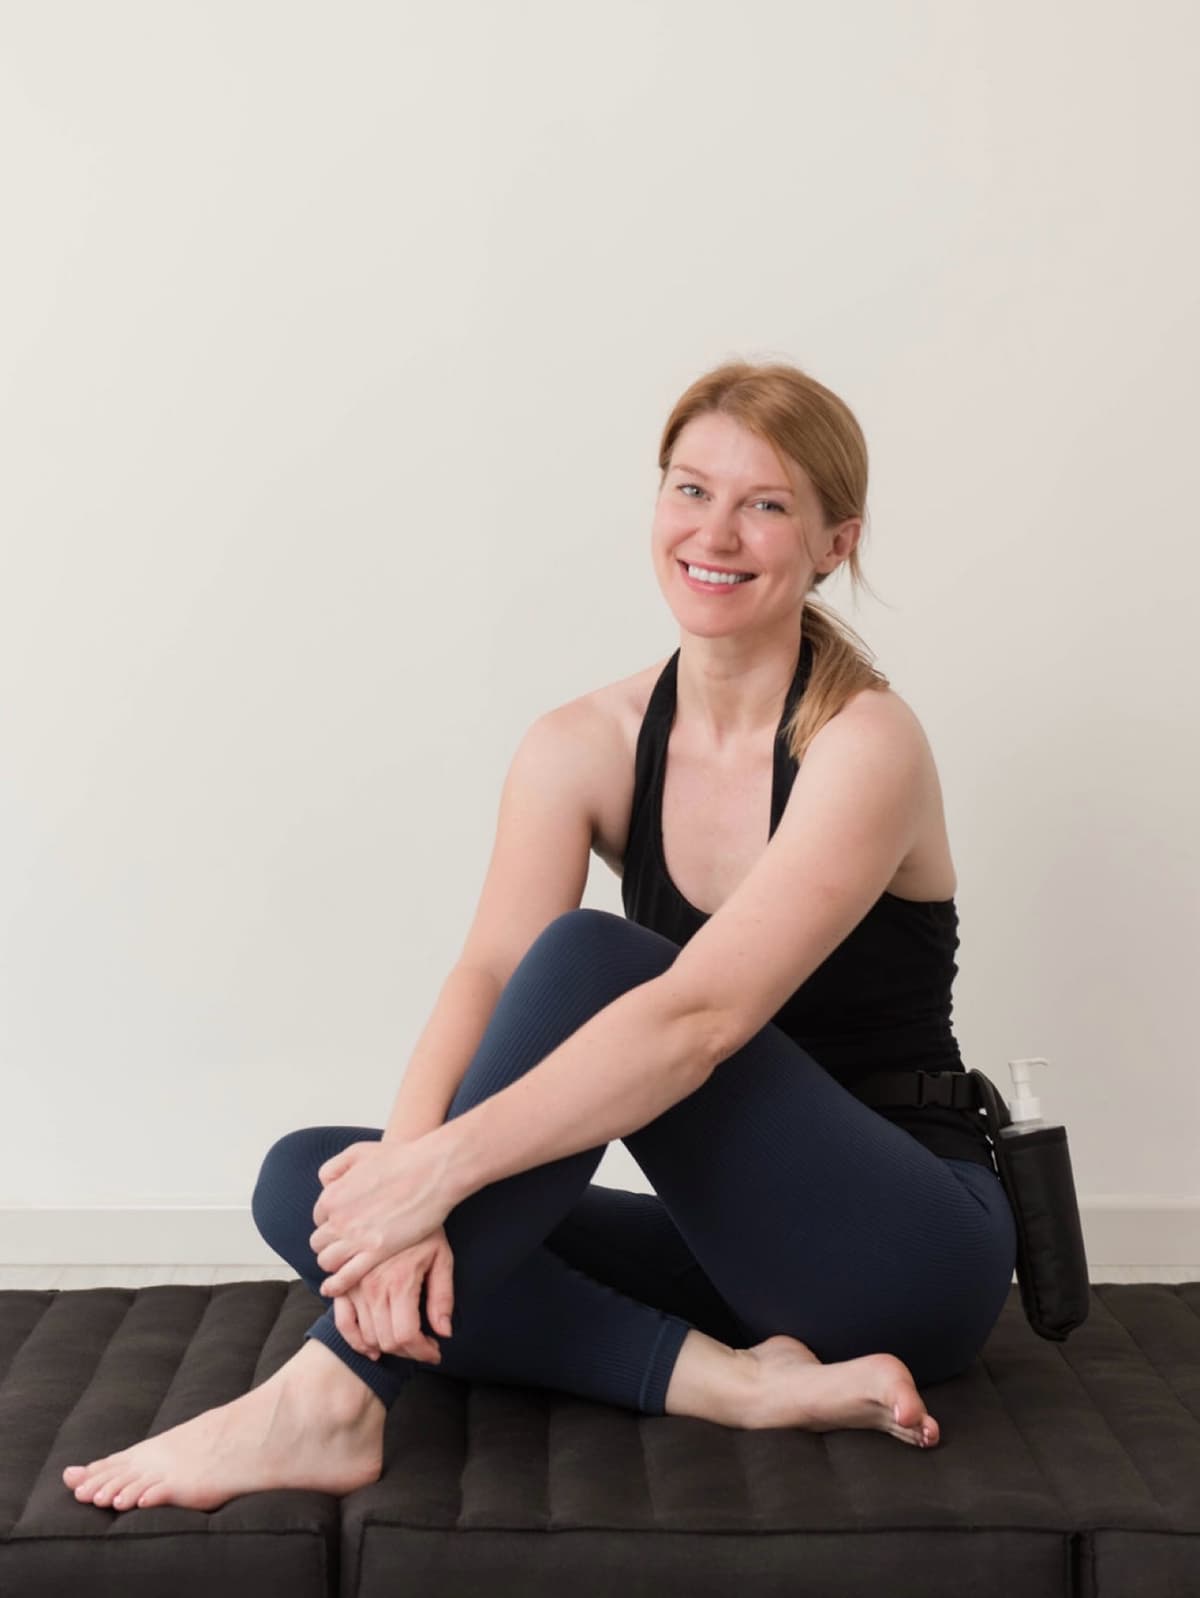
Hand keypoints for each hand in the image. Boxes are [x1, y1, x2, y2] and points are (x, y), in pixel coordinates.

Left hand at [309, 1135, 454, 1297]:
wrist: (430, 1170)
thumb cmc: (400, 1158)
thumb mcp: (358, 1152)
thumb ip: (335, 1167)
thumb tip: (324, 1184)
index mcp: (332, 1195)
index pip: (319, 1217)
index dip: (332, 1221)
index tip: (346, 1223)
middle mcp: (338, 1218)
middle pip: (319, 1241)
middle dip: (330, 1243)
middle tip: (348, 1243)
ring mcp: (356, 1237)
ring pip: (327, 1261)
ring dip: (333, 1262)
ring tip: (347, 1261)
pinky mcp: (376, 1252)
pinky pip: (345, 1276)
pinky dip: (336, 1285)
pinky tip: (334, 1287)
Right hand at [331, 1225, 455, 1363]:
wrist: (400, 1196)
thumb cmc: (425, 1227)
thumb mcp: (442, 1258)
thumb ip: (442, 1297)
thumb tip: (444, 1332)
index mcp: (399, 1282)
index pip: (405, 1336)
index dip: (422, 1351)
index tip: (434, 1352)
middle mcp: (372, 1286)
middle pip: (386, 1340)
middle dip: (408, 1351)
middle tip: (423, 1346)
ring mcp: (354, 1284)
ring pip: (366, 1335)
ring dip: (386, 1346)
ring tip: (404, 1339)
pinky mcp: (343, 1280)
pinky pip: (342, 1321)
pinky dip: (355, 1338)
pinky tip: (370, 1344)